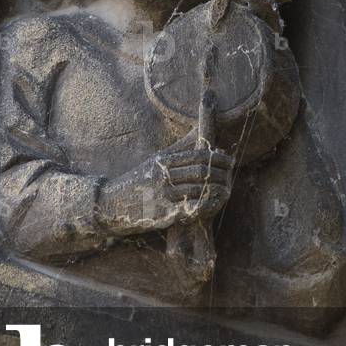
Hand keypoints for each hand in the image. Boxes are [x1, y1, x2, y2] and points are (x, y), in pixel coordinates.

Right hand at [98, 129, 233, 235]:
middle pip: (201, 172)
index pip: (198, 155)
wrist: (114, 204)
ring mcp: (164, 196)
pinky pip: (192, 208)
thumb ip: (178, 149)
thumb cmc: (139, 180)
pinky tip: (215, 204)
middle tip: (231, 174)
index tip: (229, 160)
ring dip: (216, 190)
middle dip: (220, 173)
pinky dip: (206, 205)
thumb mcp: (155, 160)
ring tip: (227, 189)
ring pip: (199, 190)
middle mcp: (164, 176)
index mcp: (163, 160)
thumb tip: (199, 131)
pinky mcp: (164, 214)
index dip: (217, 158)